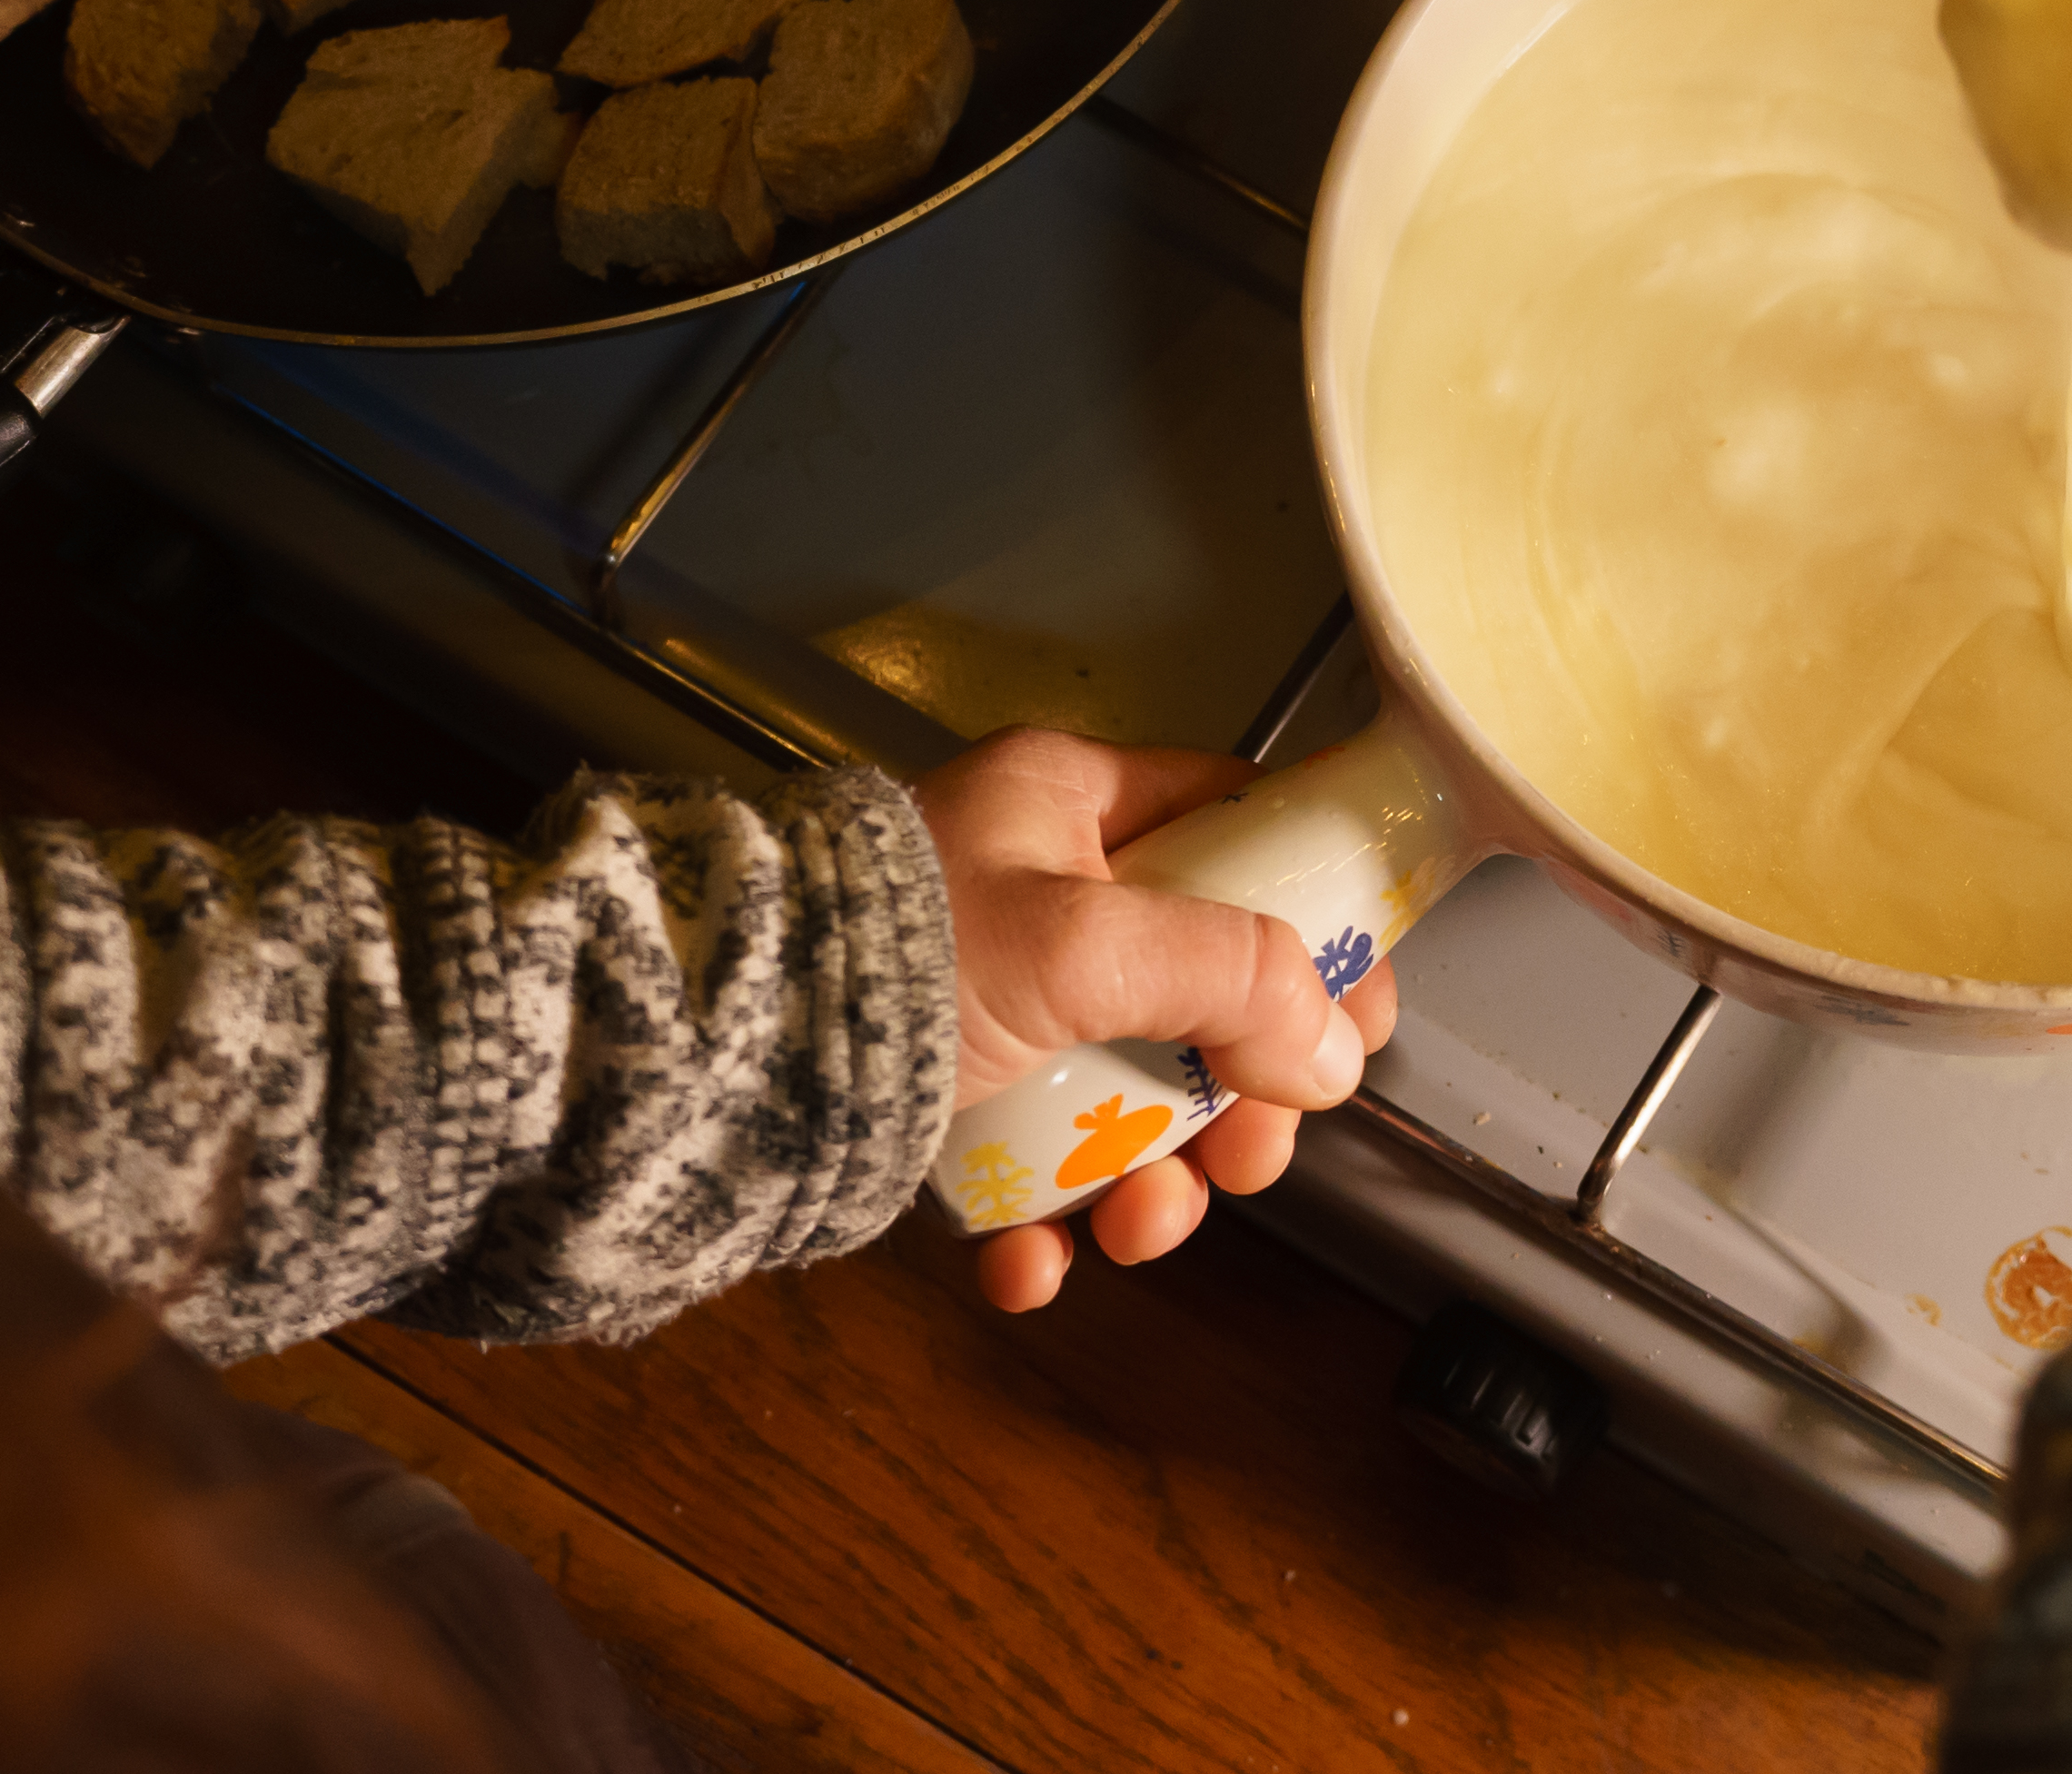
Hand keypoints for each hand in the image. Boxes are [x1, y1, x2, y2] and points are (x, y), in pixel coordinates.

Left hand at [910, 729, 1401, 1314]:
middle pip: (1191, 995)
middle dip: (1230, 1098)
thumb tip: (1332, 1051)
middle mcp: (1032, 896)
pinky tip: (1032, 1265)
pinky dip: (1043, 1227)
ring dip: (1149, 1180)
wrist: (716, 1063)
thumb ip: (1229, 979)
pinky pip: (1022, 1166)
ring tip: (1138, 1229)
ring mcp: (983, 1005)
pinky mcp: (930, 1100)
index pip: (1234, 833)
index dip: (1311, 922)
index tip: (1355, 1020)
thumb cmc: (899, 959)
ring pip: (1117, 1095)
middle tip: (1246, 1160)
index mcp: (1068, 806)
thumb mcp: (1084, 943)